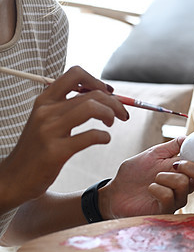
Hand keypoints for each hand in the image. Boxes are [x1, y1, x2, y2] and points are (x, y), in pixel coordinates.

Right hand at [0, 66, 128, 212]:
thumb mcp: (47, 120)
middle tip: (122, 114)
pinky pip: (90, 136)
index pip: (74, 74)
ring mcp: (49, 131)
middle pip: (91, 93)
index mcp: (45, 100)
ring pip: (91, 108)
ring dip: (110, 114)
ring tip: (112, 123)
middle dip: (114, 102)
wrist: (14, 177)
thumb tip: (103, 96)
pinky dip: (104, 136)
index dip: (97, 81)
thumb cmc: (37, 149)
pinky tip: (104, 139)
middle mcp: (46, 111)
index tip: (109, 93)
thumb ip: (69, 107)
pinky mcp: (56, 151)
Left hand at [100, 137, 193, 217]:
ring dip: (168, 176)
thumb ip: (173, 146)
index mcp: (187, 171)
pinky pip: (170, 197)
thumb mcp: (154, 153)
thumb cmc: (135, 173)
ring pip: (186, 185)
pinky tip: (149, 188)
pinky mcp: (166, 210)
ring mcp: (177, 198)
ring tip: (154, 177)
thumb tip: (189, 137)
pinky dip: (158, 188)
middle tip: (177, 163)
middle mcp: (186, 185)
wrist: (115, 191)